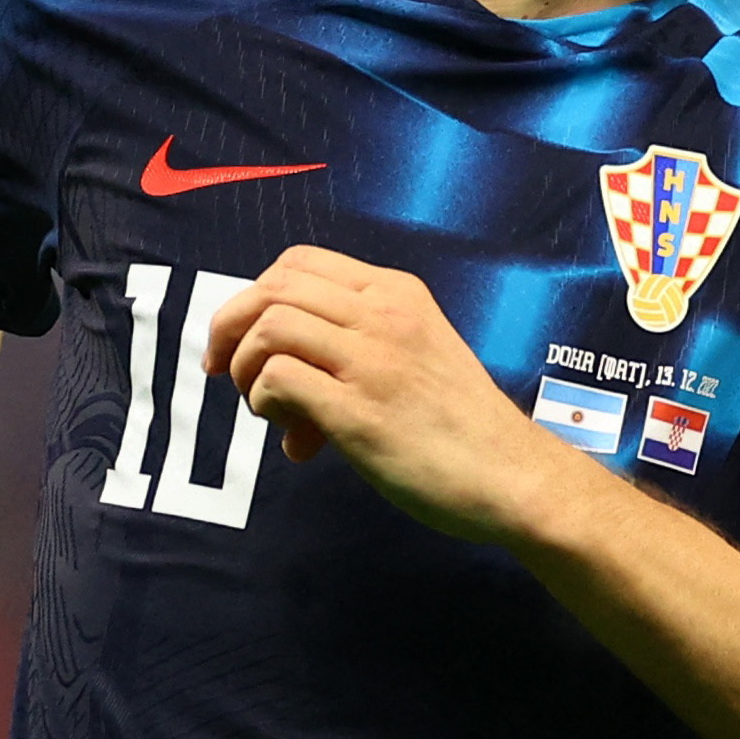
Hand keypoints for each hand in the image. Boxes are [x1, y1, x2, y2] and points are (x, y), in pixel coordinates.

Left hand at [202, 246, 563, 545]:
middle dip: (231, 327)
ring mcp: (372, 360)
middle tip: (226, 371)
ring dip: (248, 367)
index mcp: (398, 293)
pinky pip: (279, 379)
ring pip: (269, 325)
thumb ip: (357, 351)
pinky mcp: (359, 411)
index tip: (246, 340)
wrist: (513, 476)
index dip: (256, 296)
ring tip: (268, 409)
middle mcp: (384, 314)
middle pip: (273, 286)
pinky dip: (267, 402)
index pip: (299, 262)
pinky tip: (296, 437)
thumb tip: (283, 386)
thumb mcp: (420, 354)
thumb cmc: (464, 426)